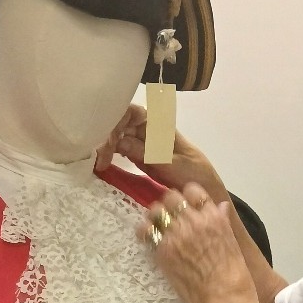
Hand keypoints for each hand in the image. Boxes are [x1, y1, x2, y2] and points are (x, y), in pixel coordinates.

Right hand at [95, 104, 228, 203]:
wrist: (205, 191)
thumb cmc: (195, 174)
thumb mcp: (174, 164)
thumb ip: (149, 153)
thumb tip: (121, 142)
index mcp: (159, 124)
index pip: (131, 112)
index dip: (116, 120)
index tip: (109, 140)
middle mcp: (147, 129)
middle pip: (119, 123)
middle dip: (105, 136)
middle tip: (98, 158)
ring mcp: (141, 142)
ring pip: (115, 137)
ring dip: (104, 147)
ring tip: (97, 163)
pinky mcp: (137, 156)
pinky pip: (118, 150)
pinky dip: (108, 156)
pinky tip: (101, 164)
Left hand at [139, 185, 259, 302]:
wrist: (225, 299)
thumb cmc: (235, 275)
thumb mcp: (233, 242)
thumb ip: (222, 221)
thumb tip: (220, 206)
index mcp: (213, 215)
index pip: (192, 189)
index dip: (186, 195)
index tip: (184, 205)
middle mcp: (194, 220)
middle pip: (170, 197)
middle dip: (168, 204)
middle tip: (168, 216)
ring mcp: (176, 234)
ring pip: (155, 210)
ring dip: (155, 216)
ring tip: (156, 226)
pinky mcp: (163, 251)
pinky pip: (146, 231)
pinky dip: (144, 231)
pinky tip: (147, 238)